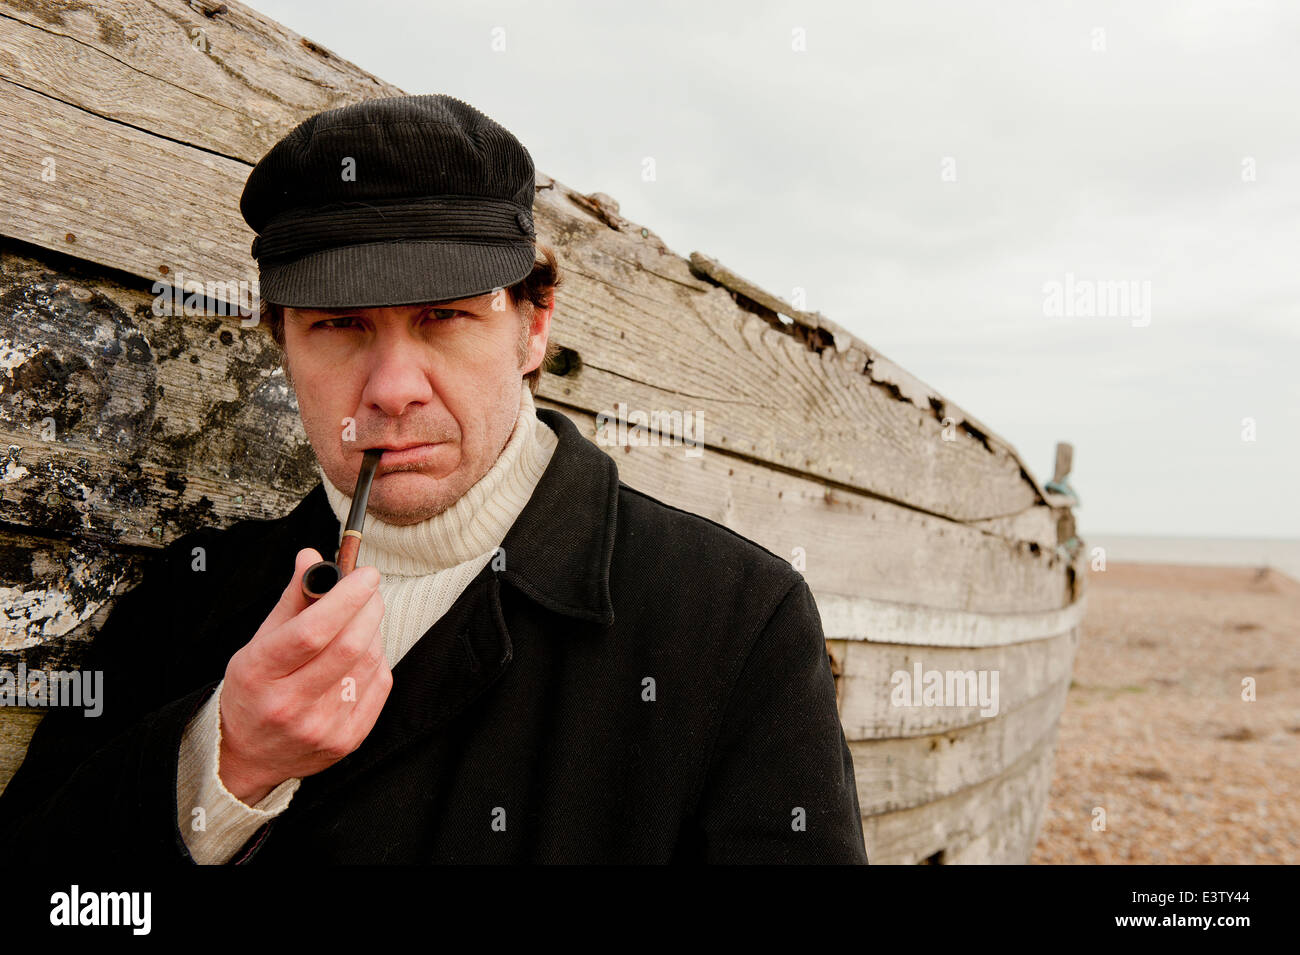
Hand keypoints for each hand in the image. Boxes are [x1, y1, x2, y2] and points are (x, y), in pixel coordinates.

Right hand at [216, 548, 390, 804]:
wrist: (248, 755)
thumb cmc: (254, 689)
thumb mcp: (258, 643)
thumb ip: (291, 599)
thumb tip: (312, 556)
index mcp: (259, 674)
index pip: (311, 631)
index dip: (345, 598)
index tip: (365, 574)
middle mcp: (289, 705)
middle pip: (348, 647)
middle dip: (368, 607)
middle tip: (369, 588)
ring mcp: (321, 728)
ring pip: (368, 662)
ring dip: (373, 630)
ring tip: (362, 618)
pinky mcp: (346, 741)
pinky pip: (378, 685)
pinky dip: (377, 659)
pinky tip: (365, 650)